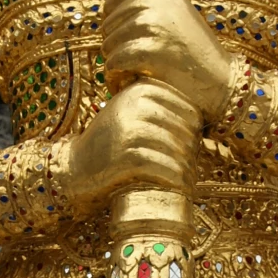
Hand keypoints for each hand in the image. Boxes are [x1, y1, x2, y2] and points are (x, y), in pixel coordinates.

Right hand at [66, 81, 199, 210]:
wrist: (75, 168)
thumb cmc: (110, 143)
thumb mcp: (129, 112)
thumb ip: (158, 107)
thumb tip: (202, 121)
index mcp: (142, 90)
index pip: (189, 110)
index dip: (195, 131)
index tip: (188, 147)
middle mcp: (137, 106)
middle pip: (187, 131)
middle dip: (192, 152)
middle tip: (188, 167)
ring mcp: (133, 131)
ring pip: (180, 151)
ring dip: (188, 170)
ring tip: (187, 180)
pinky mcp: (129, 157)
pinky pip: (167, 169)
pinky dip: (177, 181)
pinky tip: (180, 187)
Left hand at [101, 0, 233, 121]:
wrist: (221, 81)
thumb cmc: (194, 52)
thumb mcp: (174, 15)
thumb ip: (145, 7)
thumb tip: (106, 11)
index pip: (111, 6)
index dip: (115, 29)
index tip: (130, 44)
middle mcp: (153, 1)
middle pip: (107, 27)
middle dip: (115, 48)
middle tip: (135, 64)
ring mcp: (151, 24)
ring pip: (107, 47)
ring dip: (116, 65)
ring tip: (136, 73)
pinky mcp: (149, 50)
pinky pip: (113, 64)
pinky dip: (117, 78)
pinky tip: (131, 82)